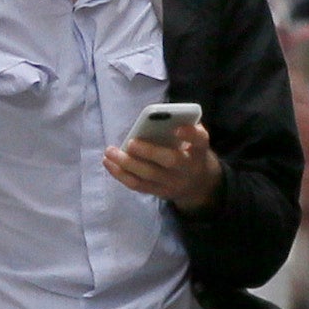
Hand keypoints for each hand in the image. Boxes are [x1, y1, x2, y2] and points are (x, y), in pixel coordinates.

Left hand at [104, 121, 222, 209]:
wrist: (197, 184)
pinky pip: (138, 185)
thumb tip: (155, 116)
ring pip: (149, 175)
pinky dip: (121, 174)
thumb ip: (180, 128)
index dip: (189, 134)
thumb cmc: (189, 152)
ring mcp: (173, 183)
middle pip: (170, 161)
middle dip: (149, 152)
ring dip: (127, 164)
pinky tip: (109, 163)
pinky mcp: (158, 192)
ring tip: (110, 152)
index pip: (199, 140)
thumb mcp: (192, 140)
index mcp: (199, 149)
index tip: (177, 128)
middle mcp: (188, 168)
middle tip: (131, 142)